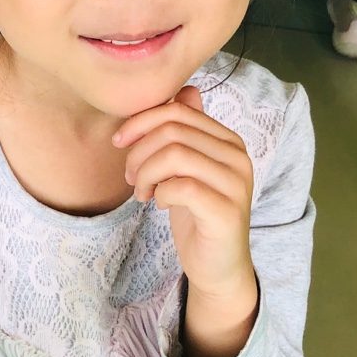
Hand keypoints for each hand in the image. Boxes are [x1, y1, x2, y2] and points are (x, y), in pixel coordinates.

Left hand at [114, 85, 258, 356]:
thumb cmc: (197, 214)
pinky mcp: (227, 211)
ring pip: (175, 155)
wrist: (217, 265)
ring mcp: (236, 183)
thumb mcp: (186, 169)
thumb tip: (185, 91)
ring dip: (146, 173)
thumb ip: (185, 133)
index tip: (119, 142)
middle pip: (173, 131)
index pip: (177, 111)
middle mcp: (238, 156)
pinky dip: (160, 193)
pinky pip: (181, 187)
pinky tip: (158, 203)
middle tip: (130, 177)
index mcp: (227, 140)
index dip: (141, 122)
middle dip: (139, 151)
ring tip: (141, 192)